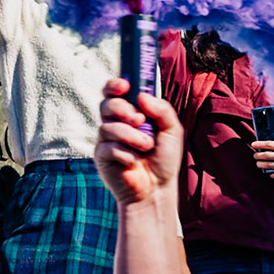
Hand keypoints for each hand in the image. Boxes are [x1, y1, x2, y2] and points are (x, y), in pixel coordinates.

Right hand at [94, 78, 182, 206]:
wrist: (157, 188)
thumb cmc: (164, 159)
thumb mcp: (172, 130)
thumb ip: (162, 110)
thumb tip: (141, 96)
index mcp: (131, 113)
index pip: (115, 92)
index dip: (115, 85)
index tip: (125, 85)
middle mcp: (116, 123)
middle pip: (106, 104)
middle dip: (122, 109)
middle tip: (139, 120)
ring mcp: (106, 140)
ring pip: (108, 127)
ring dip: (131, 136)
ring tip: (146, 146)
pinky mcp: (101, 157)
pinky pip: (108, 147)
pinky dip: (126, 154)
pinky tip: (134, 162)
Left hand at [252, 135, 273, 178]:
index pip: (270, 144)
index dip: (260, 144)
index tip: (253, 144)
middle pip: (268, 155)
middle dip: (258, 155)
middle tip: (255, 155)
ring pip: (269, 165)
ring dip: (260, 164)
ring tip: (258, 163)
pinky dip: (269, 173)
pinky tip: (266, 171)